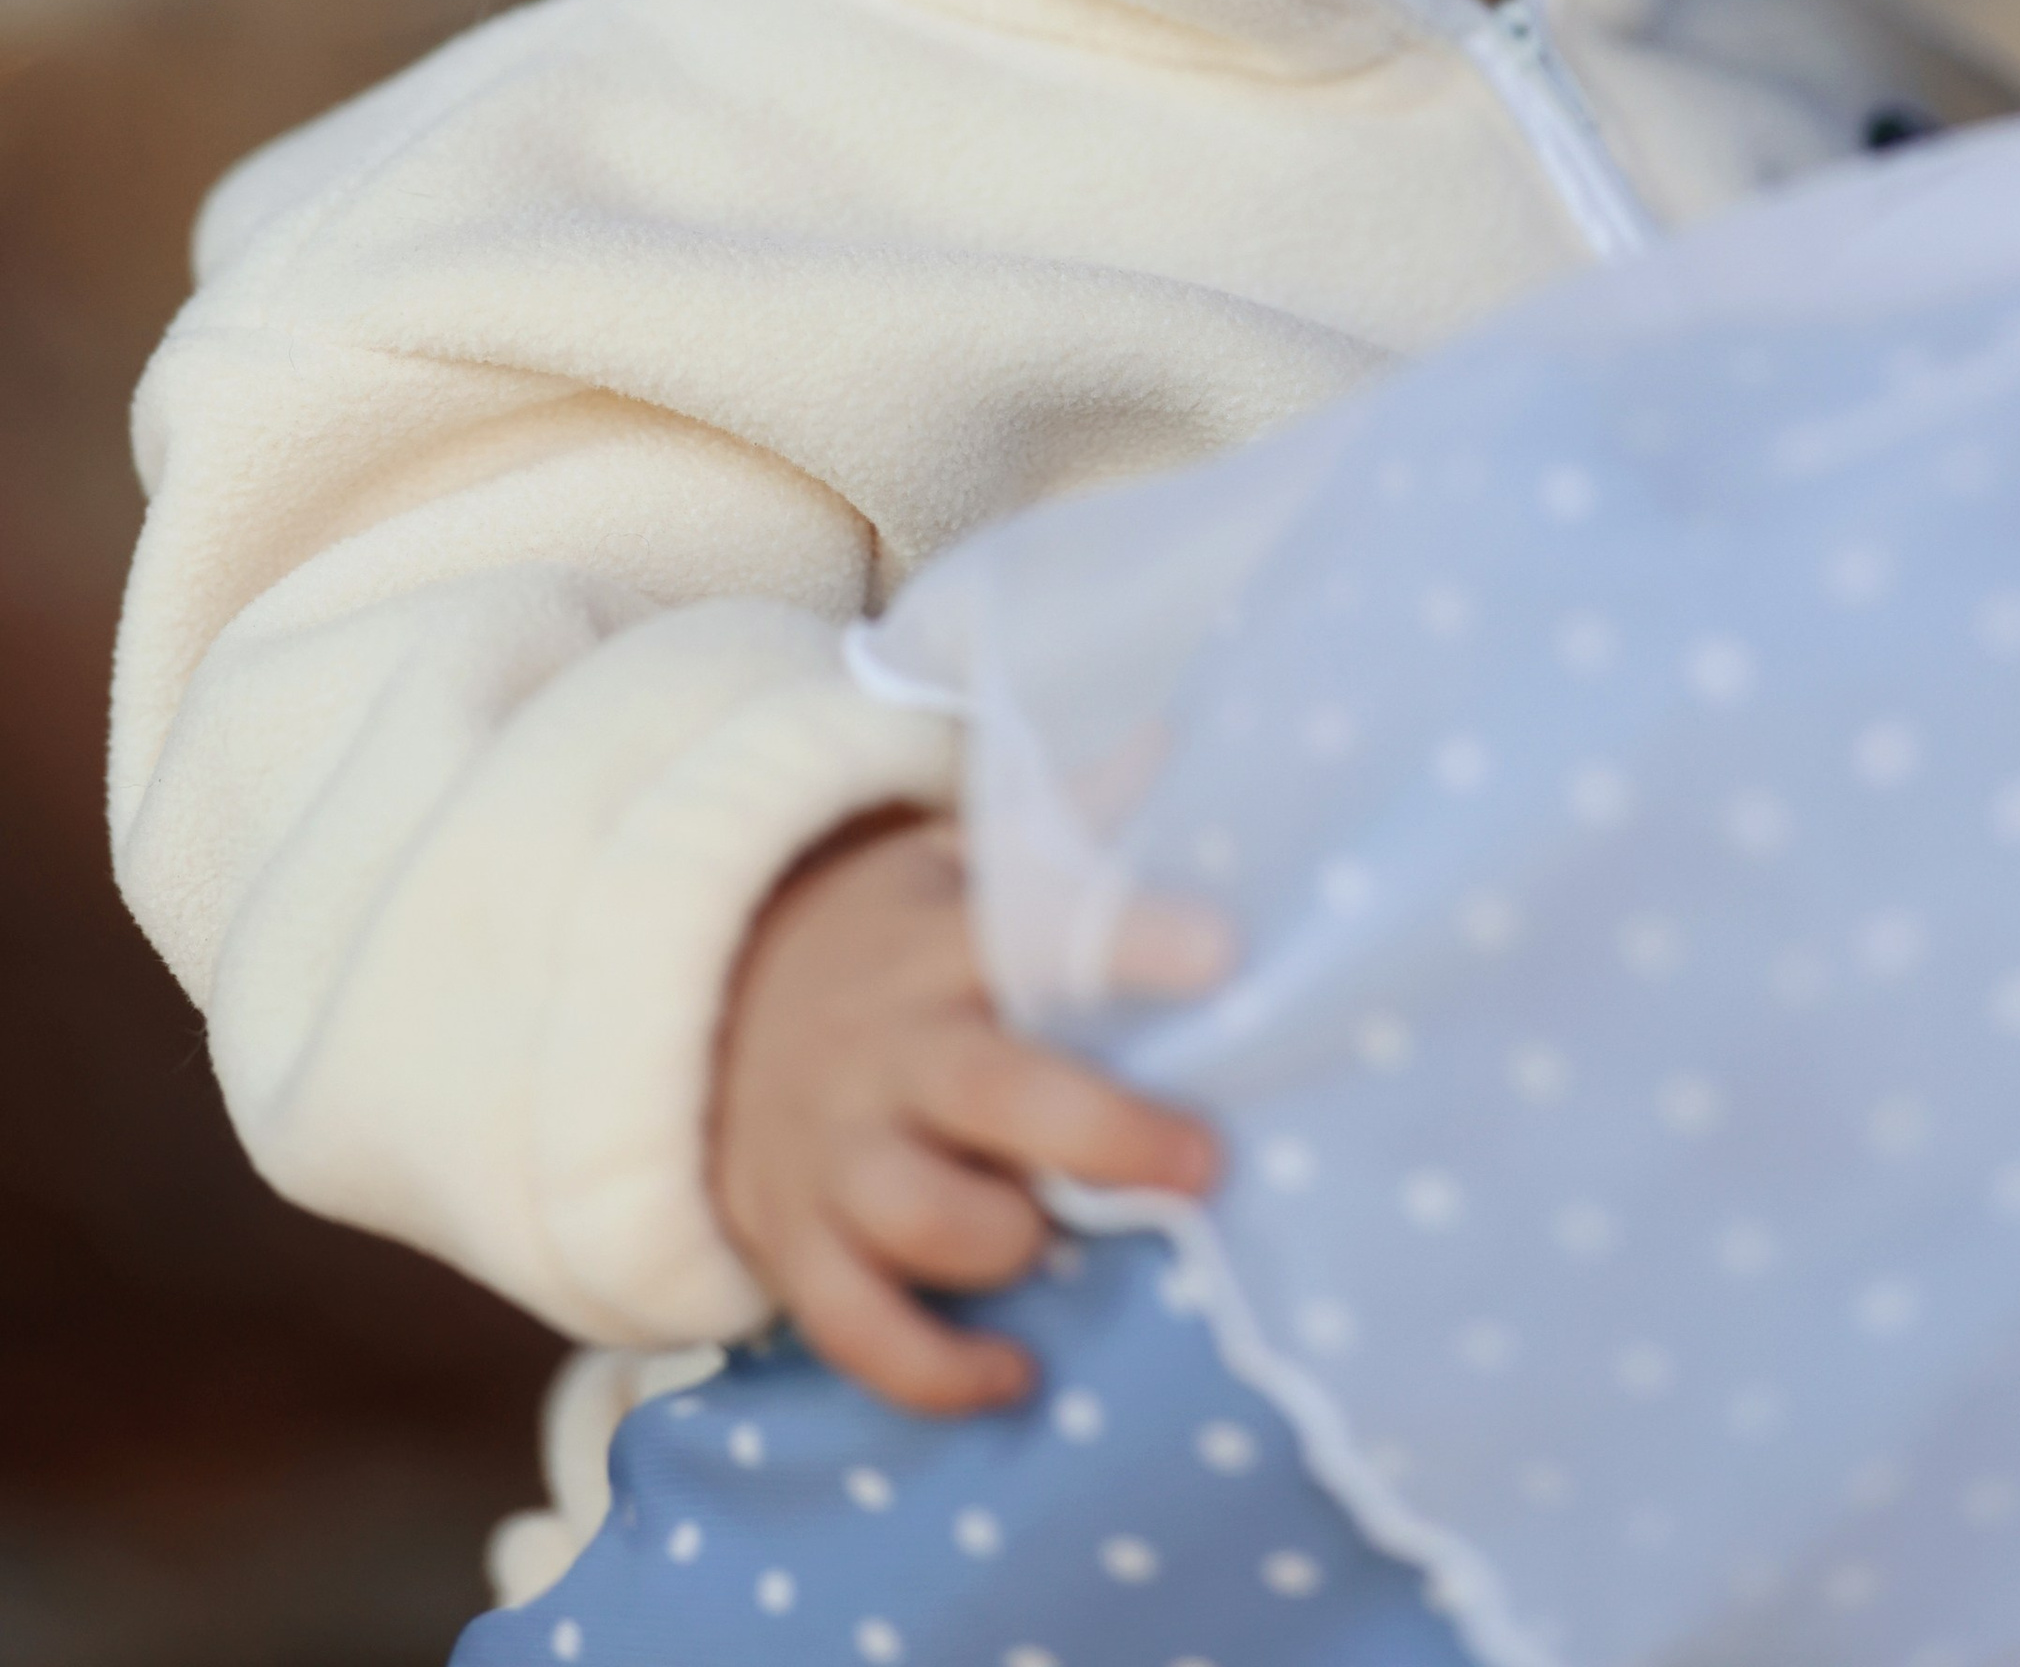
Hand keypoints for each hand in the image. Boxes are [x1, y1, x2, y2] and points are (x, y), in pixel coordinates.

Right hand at [709, 808, 1221, 1410]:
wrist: (701, 1020)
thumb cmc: (875, 943)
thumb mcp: (947, 857)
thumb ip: (1061, 820)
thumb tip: (1175, 743)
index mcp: (931, 938)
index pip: (1036, 925)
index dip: (1126, 939)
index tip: (1221, 951)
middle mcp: (885, 1049)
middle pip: (993, 1092)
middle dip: (1103, 1134)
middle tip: (1202, 1160)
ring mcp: (833, 1155)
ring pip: (924, 1219)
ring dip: (1008, 1242)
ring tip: (1059, 1237)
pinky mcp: (797, 1248)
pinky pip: (862, 1334)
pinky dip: (939, 1371)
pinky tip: (1017, 1374)